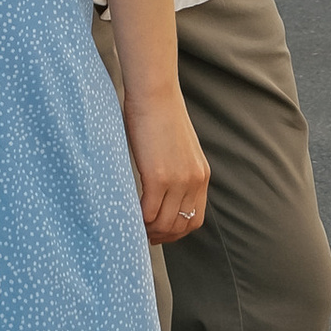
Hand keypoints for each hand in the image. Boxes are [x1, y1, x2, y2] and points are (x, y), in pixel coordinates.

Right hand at [125, 89, 211, 246]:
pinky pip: (148, 212)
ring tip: (133, 226)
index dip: (175, 232)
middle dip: (160, 236)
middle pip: (179, 226)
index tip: (159, 232)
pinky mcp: (158, 177)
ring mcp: (178, 181)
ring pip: (164, 223)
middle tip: (142, 234)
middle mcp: (194, 181)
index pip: (194, 219)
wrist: (155, 95)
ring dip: (147, 230)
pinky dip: (138, 219)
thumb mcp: (180, 149)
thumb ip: (178, 171)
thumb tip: (162, 190)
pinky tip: (128, 214)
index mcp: (201, 175)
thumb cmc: (160, 116)